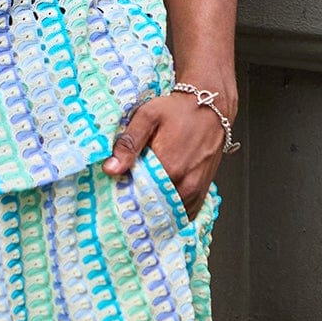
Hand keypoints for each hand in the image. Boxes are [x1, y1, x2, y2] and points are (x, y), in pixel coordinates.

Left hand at [103, 89, 230, 213]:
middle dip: (138, 206)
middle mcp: (185, 184)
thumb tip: (111, 169)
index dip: (124, 196)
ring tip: (141, 200)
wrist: (210, 107)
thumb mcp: (148, 117)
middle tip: (125, 197)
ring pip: (169, 213)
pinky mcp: (202, 191)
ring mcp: (196, 190)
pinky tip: (159, 204)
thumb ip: (129, 142)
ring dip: (154, 211)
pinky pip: (185, 213)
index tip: (115, 191)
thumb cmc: (179, 110)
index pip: (138, 196)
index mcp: (169, 168)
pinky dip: (171, 211)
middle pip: (154, 209)